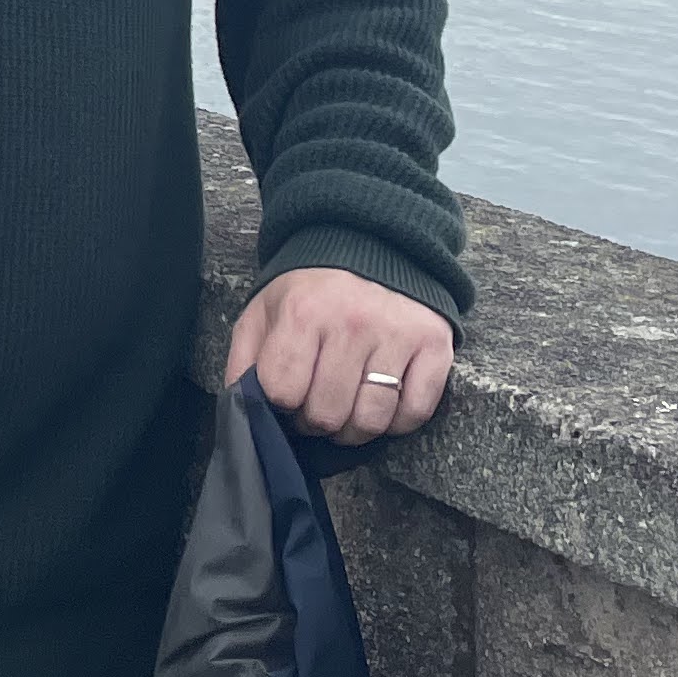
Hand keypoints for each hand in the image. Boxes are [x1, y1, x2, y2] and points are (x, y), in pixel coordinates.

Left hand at [226, 265, 453, 443]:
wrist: (371, 247)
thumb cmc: (312, 292)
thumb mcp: (264, 312)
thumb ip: (244, 361)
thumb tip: (244, 411)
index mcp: (303, 313)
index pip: (282, 393)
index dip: (281, 405)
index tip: (288, 394)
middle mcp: (351, 323)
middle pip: (326, 415)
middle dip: (316, 420)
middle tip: (318, 403)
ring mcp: (396, 334)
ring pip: (370, 421)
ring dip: (354, 429)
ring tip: (348, 407)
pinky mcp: (433, 345)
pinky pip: (414, 413)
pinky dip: (397, 422)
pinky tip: (382, 402)